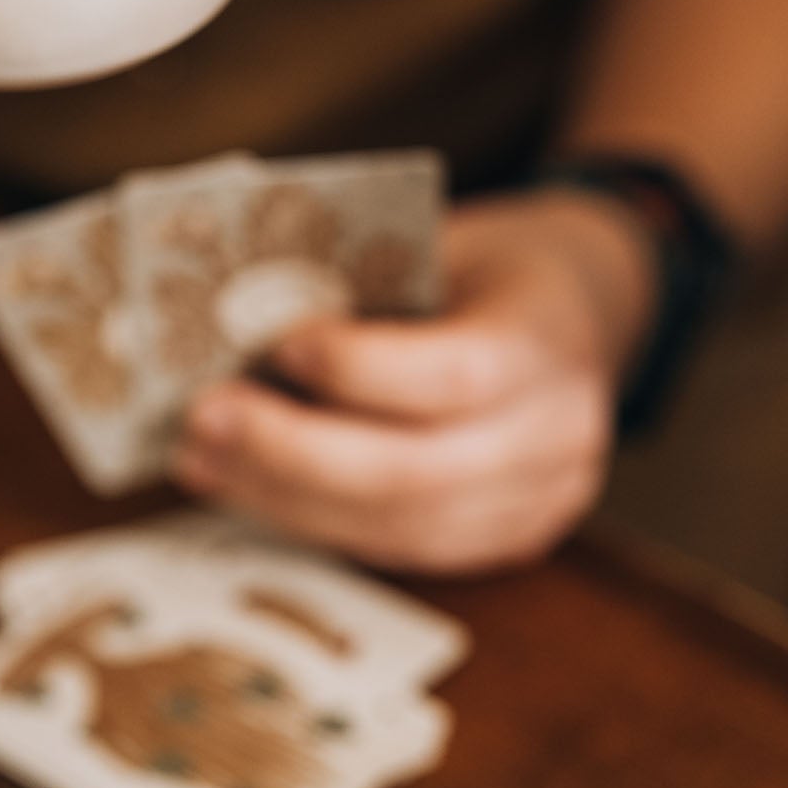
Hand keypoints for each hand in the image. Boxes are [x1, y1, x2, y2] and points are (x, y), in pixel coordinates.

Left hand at [168, 191, 657, 574]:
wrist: (584, 306)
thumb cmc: (492, 263)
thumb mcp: (443, 239)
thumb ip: (364, 284)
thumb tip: (232, 323)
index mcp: (547, 340)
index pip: (454, 377)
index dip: (358, 370)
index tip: (277, 344)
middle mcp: (556, 437)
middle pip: (414, 475)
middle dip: (291, 454)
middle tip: (203, 418)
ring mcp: (539, 502)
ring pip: (397, 528)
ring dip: (284, 499)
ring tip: (203, 458)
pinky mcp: (507, 540)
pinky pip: (399, 548)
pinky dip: (315, 520)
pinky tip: (247, 488)